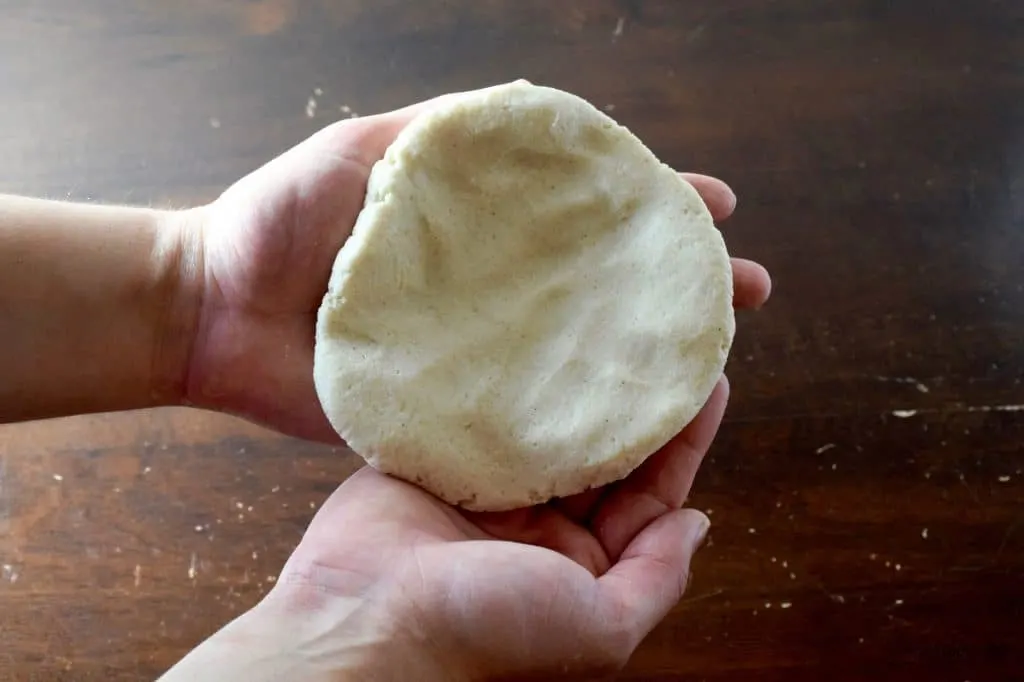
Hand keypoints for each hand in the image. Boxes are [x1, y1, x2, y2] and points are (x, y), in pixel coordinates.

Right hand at [165, 376, 730, 680]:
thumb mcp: (596, 628)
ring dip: (578, 390)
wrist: (361, 620)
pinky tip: (537, 346)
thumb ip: (654, 580)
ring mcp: (487, 494)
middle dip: (635, 408)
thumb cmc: (480, 633)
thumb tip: (698, 526)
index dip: (682, 443)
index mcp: (579, 569)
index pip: (648, 498)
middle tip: (663, 347)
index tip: (710, 385)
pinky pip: (486, 419)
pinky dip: (513, 387)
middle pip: (602, 458)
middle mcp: (537, 531)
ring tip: (611, 334)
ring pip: (547, 432)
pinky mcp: (438, 462)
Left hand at [181, 86, 770, 440]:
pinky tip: (634, 428)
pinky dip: (578, 424)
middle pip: (602, 286)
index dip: (654, 205)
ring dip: (649, 358)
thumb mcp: (362, 151)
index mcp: (480, 226)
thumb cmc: (276, 219)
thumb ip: (442, 132)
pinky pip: (521, 419)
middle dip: (680, 286)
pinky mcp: (443, 410)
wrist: (208, 310)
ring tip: (716, 361)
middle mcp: (490, 289)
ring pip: (577, 355)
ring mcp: (472, 352)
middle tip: (748, 292)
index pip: (587, 211)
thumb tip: (537, 109)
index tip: (715, 206)